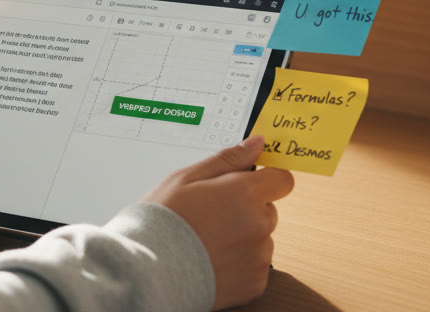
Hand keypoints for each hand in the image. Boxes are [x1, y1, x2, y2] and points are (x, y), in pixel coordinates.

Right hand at [142, 135, 294, 309]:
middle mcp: (259, 225)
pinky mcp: (254, 285)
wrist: (147, 272)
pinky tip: (211, 262)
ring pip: (260, 241)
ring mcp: (258, 257)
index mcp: (245, 194)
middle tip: (211, 217)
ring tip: (207, 243)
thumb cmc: (162, 221)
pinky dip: (238, 266)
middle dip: (246, 210)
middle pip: (267, 211)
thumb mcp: (187, 178)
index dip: (266, 180)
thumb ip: (228, 160)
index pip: (282, 180)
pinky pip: (254, 268)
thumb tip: (256, 143)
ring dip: (242, 240)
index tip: (249, 184)